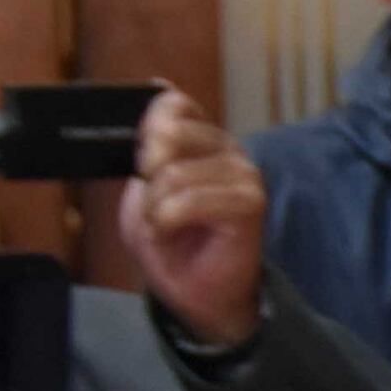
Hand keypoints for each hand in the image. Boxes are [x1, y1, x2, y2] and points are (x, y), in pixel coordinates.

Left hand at [117, 88, 264, 349]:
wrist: (191, 288)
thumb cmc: (170, 237)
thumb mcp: (141, 187)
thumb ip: (144, 148)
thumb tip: (150, 103)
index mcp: (201, 140)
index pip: (174, 103)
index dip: (146, 127)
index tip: (141, 165)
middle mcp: (227, 150)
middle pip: (169, 134)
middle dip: (146, 175)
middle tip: (154, 203)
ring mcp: (243, 174)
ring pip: (173, 174)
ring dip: (154, 208)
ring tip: (163, 226)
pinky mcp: (249, 202)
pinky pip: (189, 201)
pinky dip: (166, 222)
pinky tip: (171, 233)